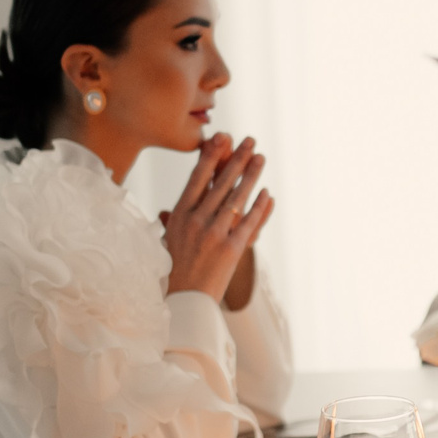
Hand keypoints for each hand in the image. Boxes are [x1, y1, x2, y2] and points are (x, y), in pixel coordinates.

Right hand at [159, 134, 273, 301]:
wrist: (183, 301)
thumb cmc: (176, 267)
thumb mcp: (171, 236)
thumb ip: (180, 214)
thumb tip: (183, 196)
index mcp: (178, 215)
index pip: (197, 178)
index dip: (211, 156)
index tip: (221, 137)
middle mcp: (195, 221)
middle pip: (220, 183)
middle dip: (236, 159)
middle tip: (250, 141)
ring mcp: (214, 234)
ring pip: (236, 198)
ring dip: (251, 175)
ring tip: (261, 158)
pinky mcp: (231, 249)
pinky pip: (249, 222)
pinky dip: (259, 206)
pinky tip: (267, 193)